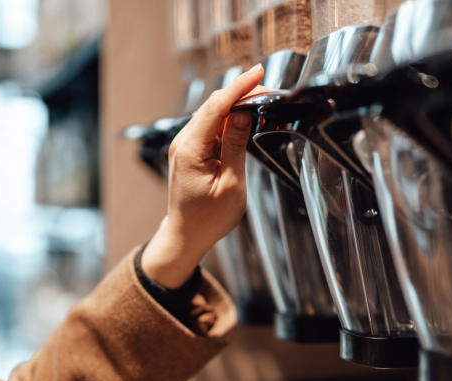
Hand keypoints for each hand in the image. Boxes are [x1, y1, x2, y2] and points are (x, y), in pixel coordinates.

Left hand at [141, 64, 265, 287]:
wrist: (186, 236)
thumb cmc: (208, 218)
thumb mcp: (230, 184)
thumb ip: (235, 145)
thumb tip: (243, 114)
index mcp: (191, 149)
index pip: (217, 106)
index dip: (240, 87)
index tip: (259, 73)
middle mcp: (183, 142)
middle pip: (214, 105)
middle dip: (241, 92)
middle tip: (268, 88)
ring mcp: (185, 145)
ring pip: (212, 114)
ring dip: (236, 104)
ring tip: (261, 100)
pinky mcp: (190, 151)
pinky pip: (210, 127)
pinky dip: (228, 118)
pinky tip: (244, 118)